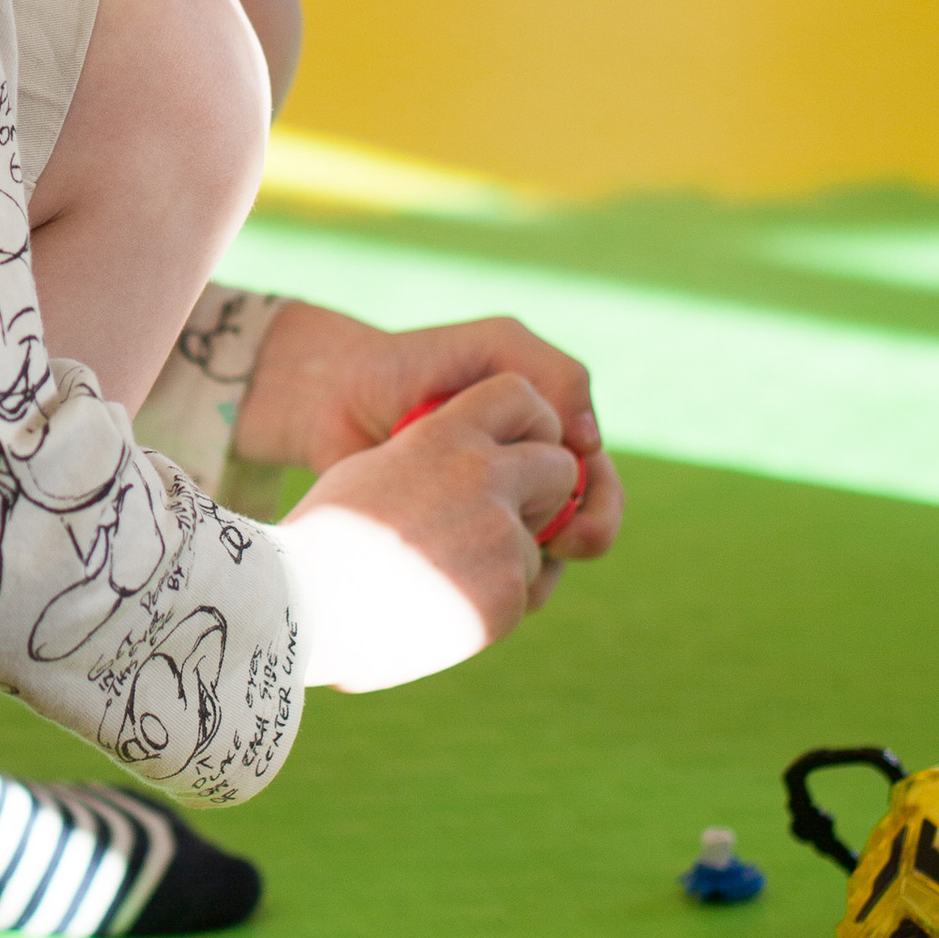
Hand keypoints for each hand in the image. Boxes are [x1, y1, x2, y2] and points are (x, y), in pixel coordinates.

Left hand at [234, 298, 621, 569]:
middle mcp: (526, 488)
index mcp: (548, 446)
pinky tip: (465, 577)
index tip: (571, 515)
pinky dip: (491, 589)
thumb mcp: (496, 348)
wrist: (338, 395)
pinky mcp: (448, 550)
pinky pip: (486, 586)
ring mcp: (487, 522)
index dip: (599, 509)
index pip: (600, 490)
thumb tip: (591, 441)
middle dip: (581, 544)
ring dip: (537, 576)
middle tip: (555, 547)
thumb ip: (556, 374)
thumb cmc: (419, 363)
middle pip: (582, 536)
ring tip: (510, 569)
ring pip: (539, 570)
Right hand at [281, 374, 585, 692]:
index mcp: (444, 437)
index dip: (532, 421)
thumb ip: (432, 461)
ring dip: (507, 562)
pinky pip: (524, 595)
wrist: (302, 606)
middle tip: (500, 521)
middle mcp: (481, 476)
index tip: (519, 448)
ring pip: (539, 544)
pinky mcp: (508, 592)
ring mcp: (500, 534)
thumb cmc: (321, 540)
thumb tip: (469, 470)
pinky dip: (492, 606)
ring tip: (440, 581)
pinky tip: (440, 612)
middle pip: (560, 467)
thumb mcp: (373, 471)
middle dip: (543, 496)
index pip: (521, 394)